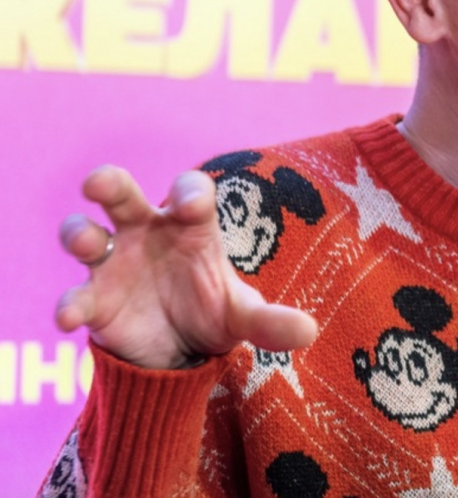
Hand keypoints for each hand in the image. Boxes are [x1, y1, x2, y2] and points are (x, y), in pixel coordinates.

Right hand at [55, 166, 317, 369]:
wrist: (179, 353)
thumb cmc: (212, 311)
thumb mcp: (243, 316)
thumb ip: (271, 322)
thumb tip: (310, 332)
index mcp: (189, 227)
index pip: (188, 192)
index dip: (187, 193)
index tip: (188, 206)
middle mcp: (146, 233)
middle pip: (121, 194)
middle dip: (108, 183)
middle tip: (100, 184)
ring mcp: (114, 263)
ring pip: (85, 233)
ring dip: (80, 233)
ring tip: (90, 243)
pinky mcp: (94, 300)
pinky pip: (75, 295)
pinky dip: (70, 304)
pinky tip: (71, 317)